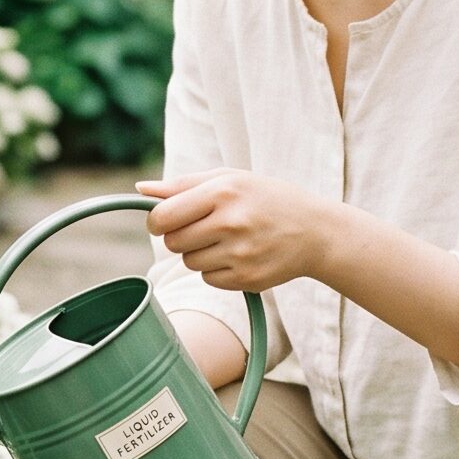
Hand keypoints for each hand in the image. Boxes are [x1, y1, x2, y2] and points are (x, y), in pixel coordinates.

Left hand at [136, 167, 341, 291]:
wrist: (316, 231)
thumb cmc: (267, 199)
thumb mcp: (230, 179)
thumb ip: (183, 185)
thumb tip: (141, 188)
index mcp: (222, 192)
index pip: (163, 216)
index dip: (157, 222)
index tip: (166, 221)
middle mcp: (231, 223)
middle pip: (173, 243)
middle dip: (181, 237)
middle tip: (206, 228)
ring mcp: (240, 254)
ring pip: (189, 263)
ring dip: (200, 254)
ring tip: (228, 240)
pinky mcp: (247, 279)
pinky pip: (208, 279)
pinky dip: (217, 271)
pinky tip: (240, 256)